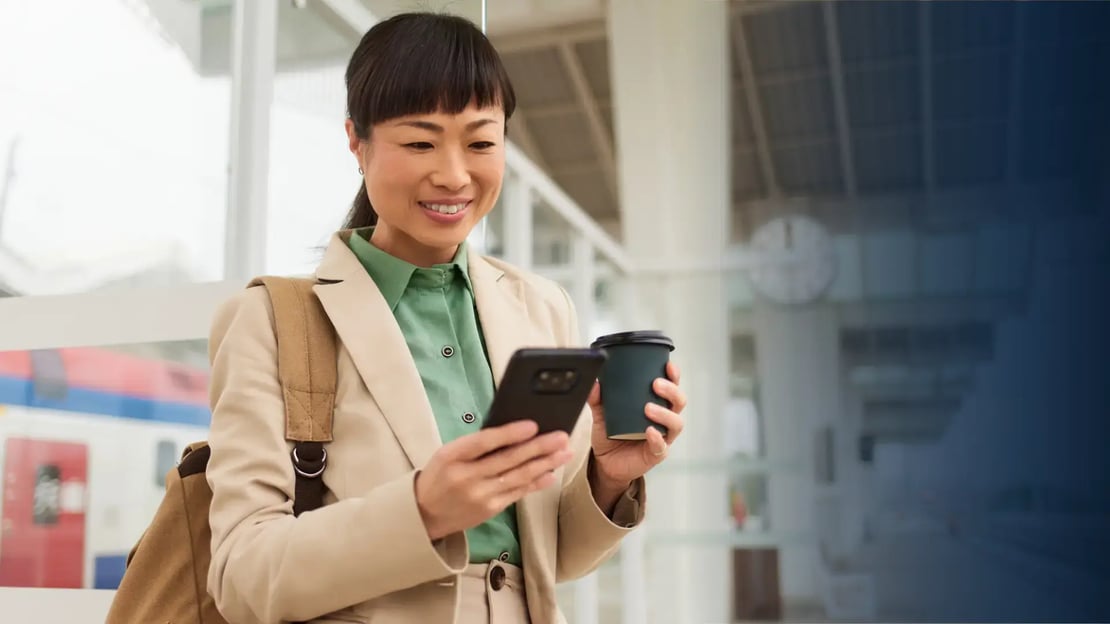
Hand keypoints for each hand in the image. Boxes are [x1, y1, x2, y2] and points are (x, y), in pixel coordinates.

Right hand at [414, 420, 573, 540]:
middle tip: (562, 437)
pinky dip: (536, 483)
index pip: (485, 442)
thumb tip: (513, 432)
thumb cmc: (440, 475)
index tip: (533, 425)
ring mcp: (481, 496)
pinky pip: (518, 493)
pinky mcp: (490, 510)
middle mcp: (467, 477)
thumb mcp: (449, 453)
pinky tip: (551, 473)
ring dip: (545, 463)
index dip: (510, 433)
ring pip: (519, 477)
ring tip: (564, 452)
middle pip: (509, 459)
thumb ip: (476, 445)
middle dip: (539, 447)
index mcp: (453, 456)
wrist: (424, 513)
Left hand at [588, 361, 686, 493]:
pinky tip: (649, 431)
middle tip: (656, 384)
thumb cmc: (611, 433)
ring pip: (676, 423)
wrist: (606, 462)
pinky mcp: (656, 453)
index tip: (668, 366)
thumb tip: (595, 384)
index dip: (674, 376)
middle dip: (671, 391)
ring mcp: (662, 436)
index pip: (671, 387)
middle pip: (679, 402)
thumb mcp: (602, 414)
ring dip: (665, 414)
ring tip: (648, 408)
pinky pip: (662, 445)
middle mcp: (663, 419)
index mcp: (655, 403)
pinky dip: (657, 438)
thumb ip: (598, 399)